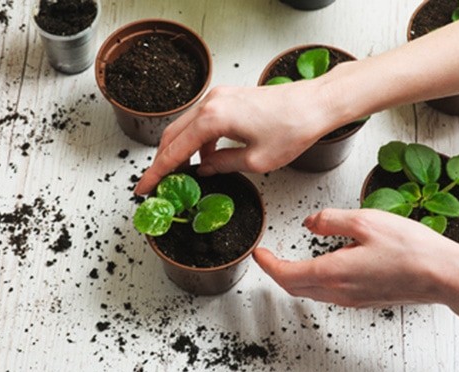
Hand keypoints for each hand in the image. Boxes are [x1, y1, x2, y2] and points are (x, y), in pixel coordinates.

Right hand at [135, 82, 339, 193]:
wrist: (315, 103)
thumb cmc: (292, 128)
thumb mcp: (255, 160)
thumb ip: (222, 165)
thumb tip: (204, 169)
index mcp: (212, 118)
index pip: (174, 151)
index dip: (156, 173)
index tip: (143, 188)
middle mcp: (211, 102)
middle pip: (172, 135)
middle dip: (162, 161)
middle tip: (156, 183)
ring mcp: (219, 97)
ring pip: (184, 126)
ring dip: (178, 150)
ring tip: (178, 174)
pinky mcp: (228, 97)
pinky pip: (201, 120)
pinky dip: (196, 140)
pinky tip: (204, 158)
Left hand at [253, 208, 458, 307]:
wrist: (445, 276)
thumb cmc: (411, 249)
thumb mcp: (365, 221)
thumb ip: (330, 220)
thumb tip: (309, 224)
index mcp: (332, 273)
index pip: (286, 274)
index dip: (267, 264)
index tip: (258, 253)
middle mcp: (338, 291)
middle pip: (294, 287)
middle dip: (277, 272)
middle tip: (268, 256)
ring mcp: (352, 299)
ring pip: (311, 292)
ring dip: (295, 277)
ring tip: (288, 260)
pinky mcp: (365, 299)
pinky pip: (329, 293)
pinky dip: (315, 280)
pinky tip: (322, 266)